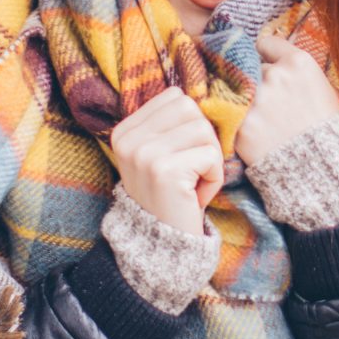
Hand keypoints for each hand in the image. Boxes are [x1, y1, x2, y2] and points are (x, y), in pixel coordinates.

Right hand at [112, 89, 224, 237]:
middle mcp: (129, 139)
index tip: (180, 158)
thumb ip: (171, 124)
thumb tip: (200, 92)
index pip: (175, 98)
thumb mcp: (161, 155)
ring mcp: (144, 153)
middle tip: (191, 171)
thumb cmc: (171, 196)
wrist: (163, 245)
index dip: (190, 126)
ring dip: (210, 160)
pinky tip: (195, 196)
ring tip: (192, 184)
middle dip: (203, 140)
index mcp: (125, 130)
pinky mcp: (164, 169)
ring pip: (203, 130)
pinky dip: (214, 177)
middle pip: (190, 109)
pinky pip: (210, 155)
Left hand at [233, 33, 338, 167]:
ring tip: (265, 122)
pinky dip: (239, 123)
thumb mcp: (327, 91)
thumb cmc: (331, 131)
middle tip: (271, 102)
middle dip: (259, 81)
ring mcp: (256, 99)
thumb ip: (301, 73)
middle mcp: (275, 75)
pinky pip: (233, 115)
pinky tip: (256, 135)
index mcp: (299, 62)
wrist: (323, 170)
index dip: (267, 57)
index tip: (268, 67)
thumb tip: (280, 62)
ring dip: (247, 102)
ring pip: (241, 91)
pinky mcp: (241, 125)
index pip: (266, 44)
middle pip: (253, 68)